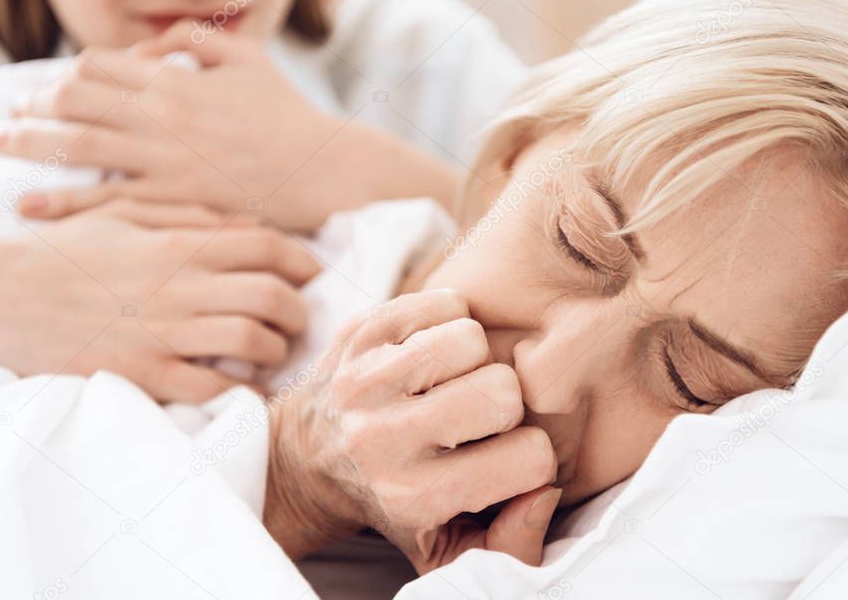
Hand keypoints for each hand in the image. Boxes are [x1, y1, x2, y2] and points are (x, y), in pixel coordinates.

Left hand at [0, 22, 457, 230]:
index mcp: (178, 80)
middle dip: (35, 106)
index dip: (65, 75)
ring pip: (78, 147)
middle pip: (74, 101)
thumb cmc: (290, 116)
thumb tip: (148, 47)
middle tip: (14, 117)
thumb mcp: (250, 58)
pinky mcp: (174, 203)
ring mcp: (166, 162)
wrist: (324, 171)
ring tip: (3, 147)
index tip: (49, 90)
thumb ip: (195, 39)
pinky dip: (64, 201)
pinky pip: (106, 200)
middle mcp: (163, 118)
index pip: (98, 66)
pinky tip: (33, 205)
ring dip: (32, 144)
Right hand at [0, 200, 318, 401]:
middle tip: (300, 322)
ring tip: (272, 354)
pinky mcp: (141, 373)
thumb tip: (248, 223)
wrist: (1, 294)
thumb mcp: (125, 213)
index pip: (266, 245)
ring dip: (274, 351)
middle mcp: (180, 286)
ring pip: (250, 341)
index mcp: (179, 243)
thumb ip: (189, 214)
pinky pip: (209, 388)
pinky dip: (237, 392)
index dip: (303, 261)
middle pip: (272, 295)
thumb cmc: (67, 250)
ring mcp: (162, 332)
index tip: (313, 275)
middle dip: (300, 311)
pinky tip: (242, 388)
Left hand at [263, 290, 559, 572]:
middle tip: (480, 415)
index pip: (528, 459)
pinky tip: (433, 354)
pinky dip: (450, 322)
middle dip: (506, 403)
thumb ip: (510, 543)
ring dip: (476, 358)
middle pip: (503, 392)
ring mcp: (365, 378)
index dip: (531, 456)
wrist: (303, 456)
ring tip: (455, 381)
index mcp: (412, 496)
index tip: (507, 456)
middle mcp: (382, 438)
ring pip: (472, 339)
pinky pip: (444, 302)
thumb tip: (544, 491)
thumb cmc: (389, 498)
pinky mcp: (360, 332)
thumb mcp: (444, 545)